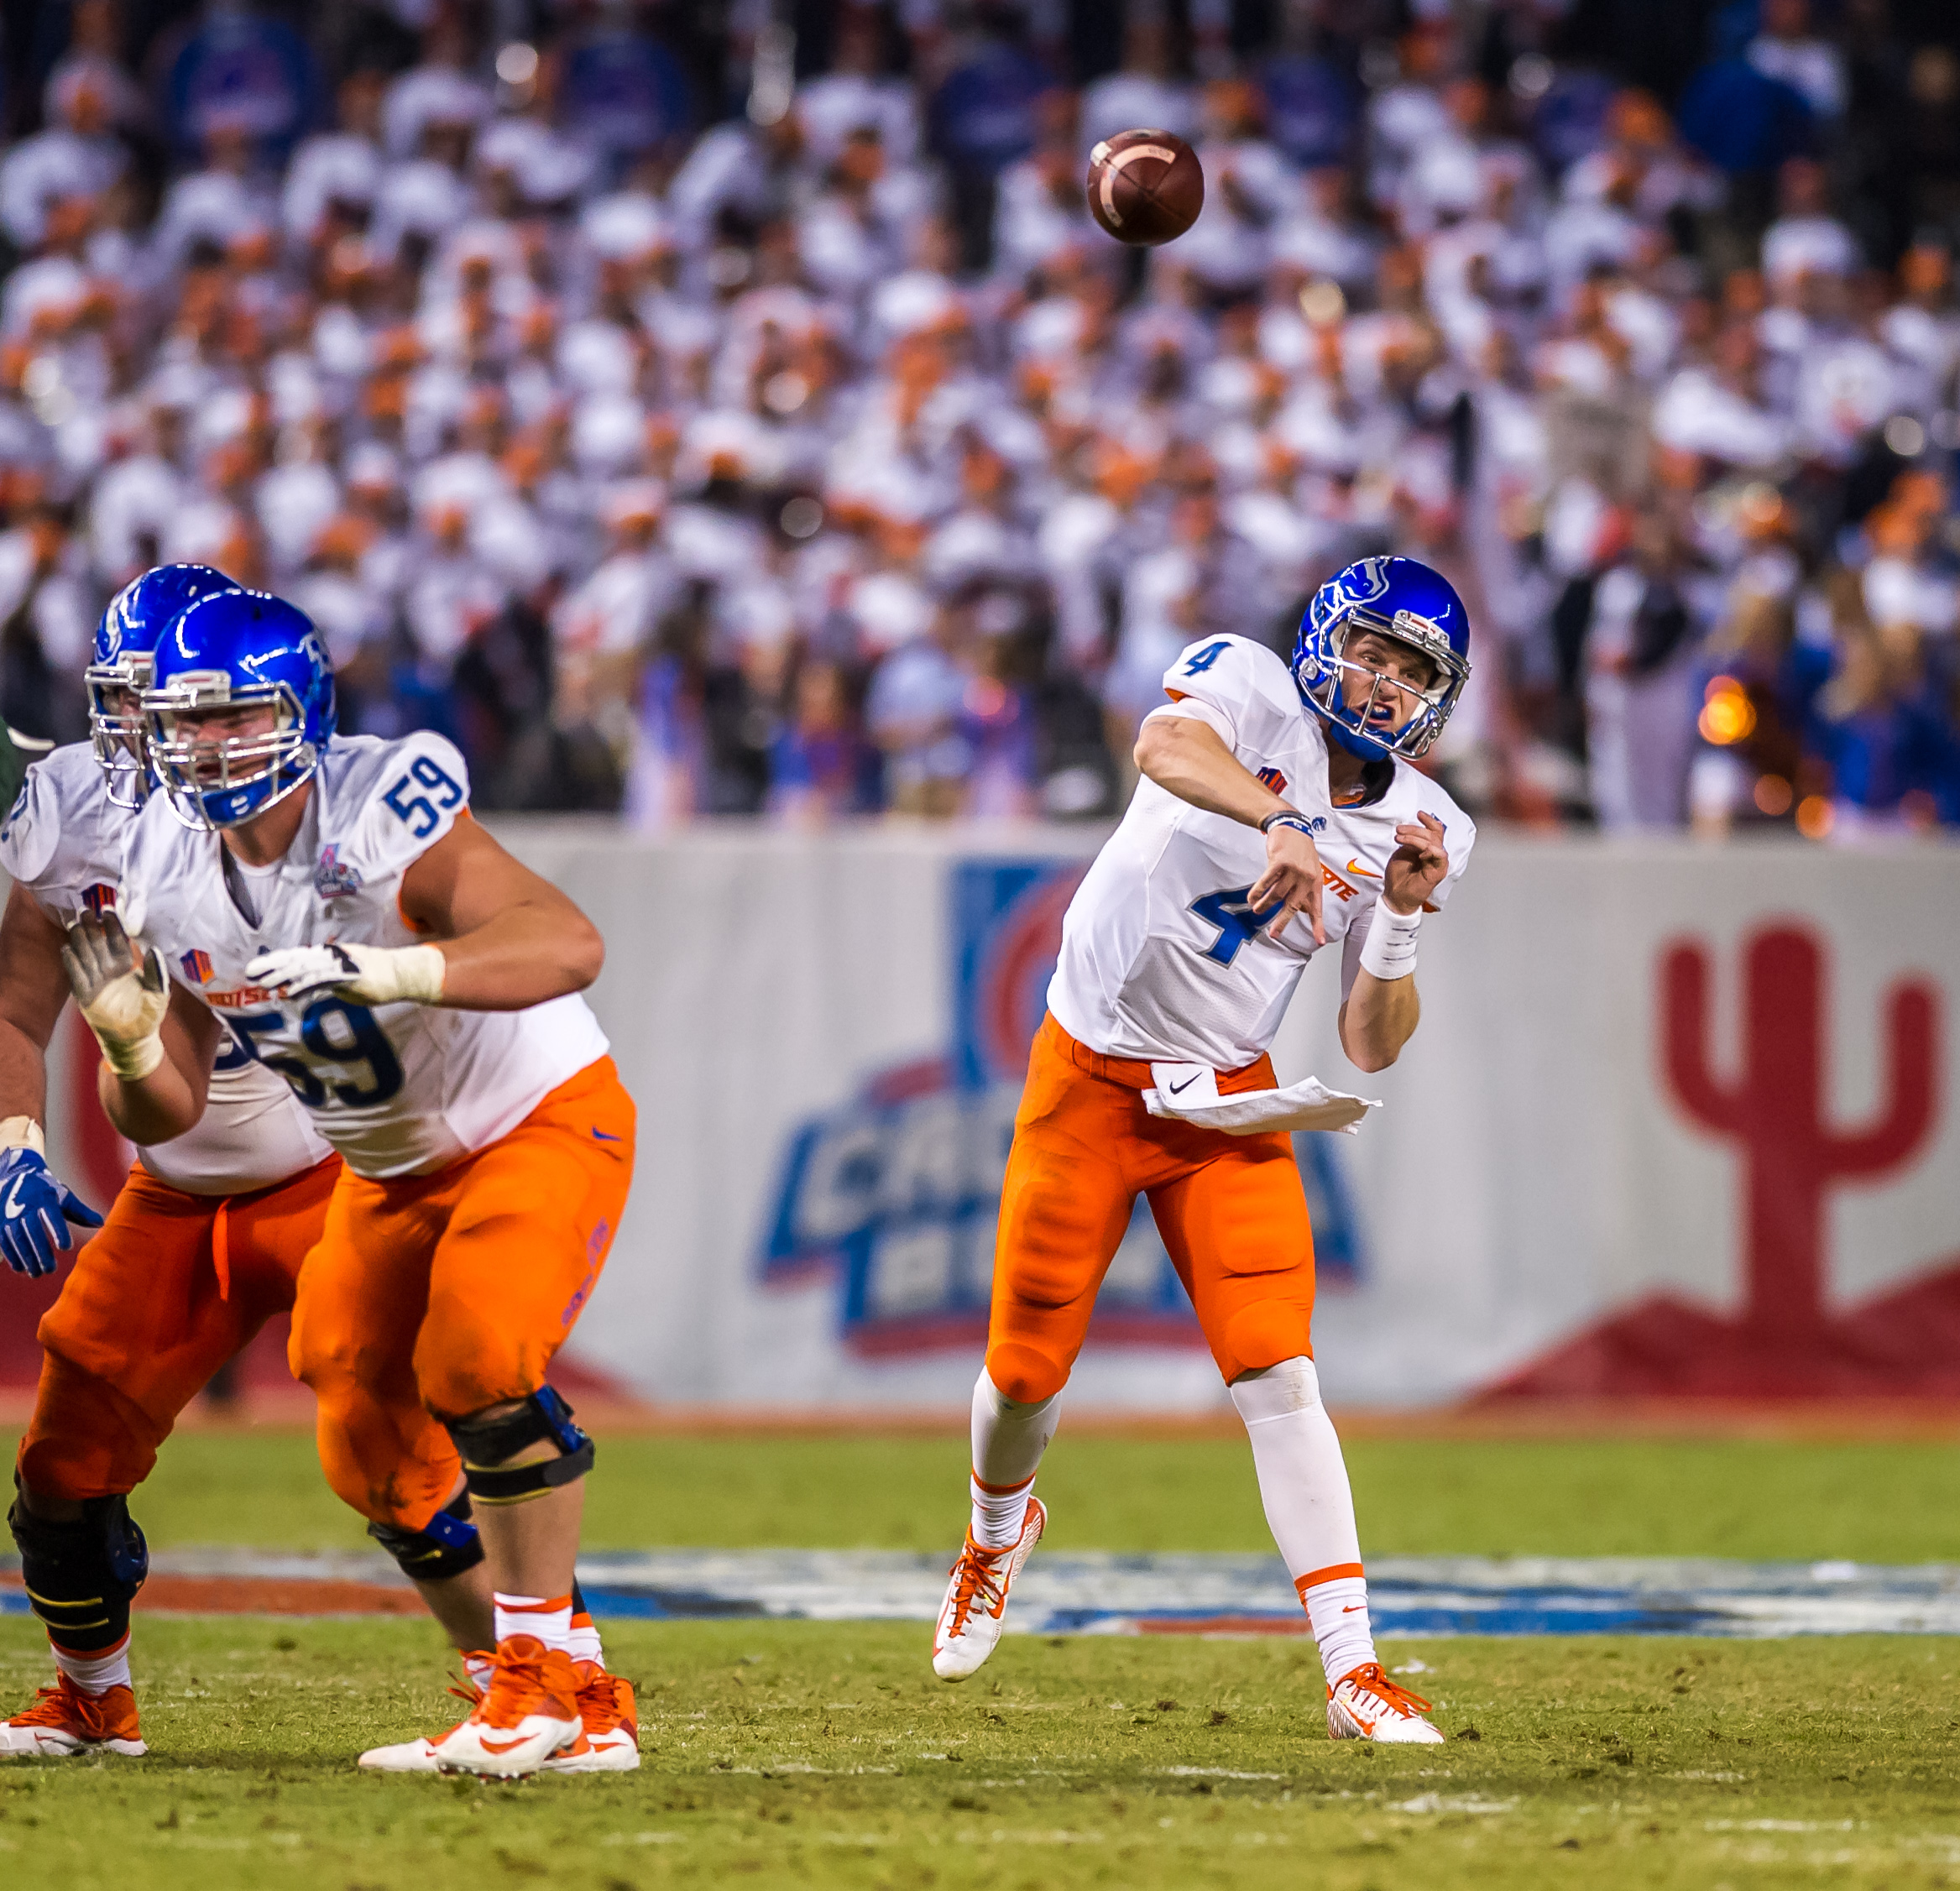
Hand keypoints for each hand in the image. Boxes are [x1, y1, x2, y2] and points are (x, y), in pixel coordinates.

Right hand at [0, 1143, 102, 1276]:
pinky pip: (4, 1242)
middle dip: (41, 1252)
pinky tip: (21, 1269)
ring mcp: (9, 1215)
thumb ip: (81, 1212)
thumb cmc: (47, 1191)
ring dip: (26, 1258)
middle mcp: (25, 1206)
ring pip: (17, 1239)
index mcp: (45, 1198)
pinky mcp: (0, 1223)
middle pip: (33, 1232)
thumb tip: (101, 1223)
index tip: (66, 1248)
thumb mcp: (64, 1197)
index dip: (58, 1232)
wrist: (16, 1177)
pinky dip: (12, 1256)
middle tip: (51, 1269)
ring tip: (37, 1274)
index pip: (52, 1216)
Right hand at [61, 911, 168, 1080]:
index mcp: (127, 967)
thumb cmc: (150, 1014)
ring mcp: (96, 982)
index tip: (109, 910)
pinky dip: (72, 964)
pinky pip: (77, 977)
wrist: (136, 1038)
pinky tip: (67, 949)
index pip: (119, 941)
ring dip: (80, 941)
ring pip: (86, 956)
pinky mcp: (86, 995)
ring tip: (74, 923)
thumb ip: (156, 972)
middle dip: (92, 927)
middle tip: (86, 909)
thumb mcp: (159, 992)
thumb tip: (154, 950)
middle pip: (98, 945)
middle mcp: (109, 970)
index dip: (113, 926)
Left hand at [247, 940, 445, 1006]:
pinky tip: (290, 992)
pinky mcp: (350, 974)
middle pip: (296, 958)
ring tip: (265, 983)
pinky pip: (324, 979)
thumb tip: (307, 989)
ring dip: (284, 976)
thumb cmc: (376, 979)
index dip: (276, 962)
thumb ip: (326, 983)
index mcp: (329, 957)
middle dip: (272, 965)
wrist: (401, 974)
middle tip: (250, 971)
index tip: (257, 969)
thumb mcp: (345, 982)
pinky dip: (305, 985)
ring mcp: (341, 963)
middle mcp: (332, 955)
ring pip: (306, 967)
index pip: (297, 957)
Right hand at [1246, 819, 1325, 946]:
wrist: (1292, 827)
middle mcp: (1306, 878)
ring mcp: (1293, 870)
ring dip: (1264, 904)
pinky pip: (1266, 882)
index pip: (1317, 908)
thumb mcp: (1310, 869)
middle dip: (1281, 921)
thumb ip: (1305, 889)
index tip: (1320, 941)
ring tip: (1257, 909)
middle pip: (1293, 906)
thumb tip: (1301, 909)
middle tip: (1274, 934)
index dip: (1318, 925)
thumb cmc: (1301, 850)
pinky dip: (1257, 891)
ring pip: (1276, 894)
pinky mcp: (1279, 862)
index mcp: (1315, 882)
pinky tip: (1252, 897)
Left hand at [1382, 811, 1448, 915]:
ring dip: (1416, 838)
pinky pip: (1439, 856)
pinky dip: (1429, 850)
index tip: (1418, 814)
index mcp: (1428, 850)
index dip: (1429, 821)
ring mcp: (1438, 863)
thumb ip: (1411, 842)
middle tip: (1399, 830)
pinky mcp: (1438, 872)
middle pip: (1433, 834)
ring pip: (1434, 842)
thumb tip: (1415, 831)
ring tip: (1400, 838)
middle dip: (1415, 829)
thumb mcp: (1402, 853)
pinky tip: (1417, 852)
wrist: (1395, 896)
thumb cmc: (1398, 876)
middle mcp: (1436, 855)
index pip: (1435, 831)